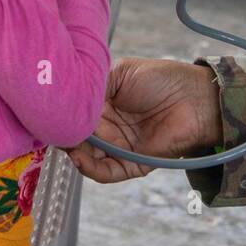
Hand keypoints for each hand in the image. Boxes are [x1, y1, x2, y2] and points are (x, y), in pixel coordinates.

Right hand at [67, 58, 222, 182]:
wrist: (195, 97)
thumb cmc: (162, 79)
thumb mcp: (119, 73)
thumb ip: (92, 86)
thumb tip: (67, 99)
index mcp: (103, 104)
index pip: (75, 114)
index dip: (63, 116)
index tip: (49, 113)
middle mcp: (108, 127)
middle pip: (77, 137)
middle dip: (66, 135)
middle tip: (57, 129)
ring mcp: (119, 146)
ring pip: (87, 157)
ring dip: (74, 153)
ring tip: (68, 144)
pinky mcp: (133, 164)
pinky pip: (107, 172)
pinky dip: (90, 168)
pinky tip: (80, 157)